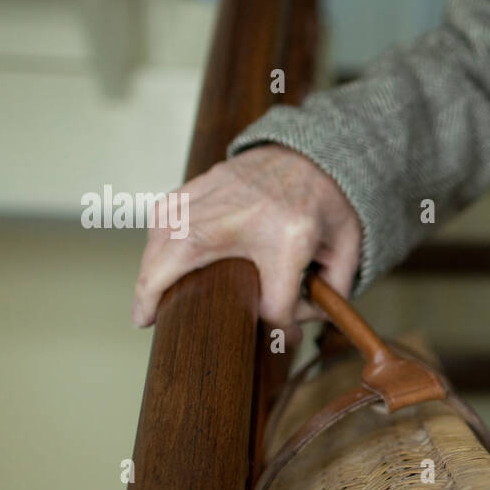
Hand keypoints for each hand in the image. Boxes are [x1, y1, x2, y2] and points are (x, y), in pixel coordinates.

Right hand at [131, 145, 362, 331]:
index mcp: (291, 234)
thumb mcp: (345, 248)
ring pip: (162, 236)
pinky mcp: (200, 184)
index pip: (276, 302)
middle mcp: (244, 213)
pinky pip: (163, 216)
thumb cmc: (326, 203)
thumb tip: (293, 331)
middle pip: (181, 258)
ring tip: (147, 299)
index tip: (286, 335)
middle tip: (145, 319)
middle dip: (156, 294)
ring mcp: (216, 194)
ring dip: (149, 269)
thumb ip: (331, 292)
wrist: (314, 153)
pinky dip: (154, 242)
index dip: (281, 328)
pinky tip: (154, 262)